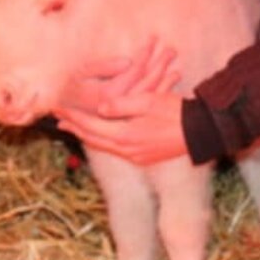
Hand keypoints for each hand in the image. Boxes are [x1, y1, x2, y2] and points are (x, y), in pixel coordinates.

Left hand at [54, 91, 188, 164]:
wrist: (201, 132)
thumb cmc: (176, 112)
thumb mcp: (148, 101)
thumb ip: (121, 105)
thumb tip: (100, 108)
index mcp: (126, 135)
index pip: (92, 125)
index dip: (73, 116)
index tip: (58, 108)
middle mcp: (128, 150)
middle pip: (93, 138)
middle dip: (74, 127)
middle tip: (57, 118)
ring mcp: (136, 156)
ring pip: (103, 145)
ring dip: (86, 134)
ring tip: (71, 127)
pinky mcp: (144, 158)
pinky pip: (116, 149)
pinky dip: (101, 140)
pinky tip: (98, 134)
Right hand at [69, 35, 180, 114]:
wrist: (62, 107)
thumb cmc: (69, 86)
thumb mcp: (81, 72)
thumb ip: (103, 68)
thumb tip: (128, 62)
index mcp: (108, 94)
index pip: (133, 72)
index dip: (144, 55)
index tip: (152, 40)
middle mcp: (120, 105)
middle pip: (146, 82)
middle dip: (158, 63)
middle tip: (171, 48)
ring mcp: (125, 111)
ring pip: (150, 91)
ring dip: (163, 72)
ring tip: (173, 55)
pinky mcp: (127, 113)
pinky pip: (150, 99)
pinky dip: (164, 86)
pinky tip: (173, 75)